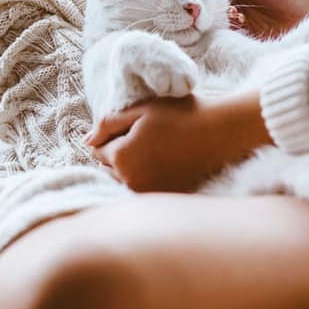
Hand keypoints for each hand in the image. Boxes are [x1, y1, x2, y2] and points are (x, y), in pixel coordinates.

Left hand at [84, 91, 272, 191]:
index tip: (135, 126)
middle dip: (119, 154)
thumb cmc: (182, 115)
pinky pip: (144, 189)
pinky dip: (149, 178)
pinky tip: (167, 163)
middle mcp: (131, 182)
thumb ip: (108, 123)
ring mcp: (149, 194)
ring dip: (132, 168)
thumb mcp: (141, 109)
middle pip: (110, 169)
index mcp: (121, 157)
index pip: (98, 151)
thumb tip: (86, 141)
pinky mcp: (165, 198)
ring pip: (125, 181)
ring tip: (157, 150)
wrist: (222, 133)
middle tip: (147, 137)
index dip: (112, 135)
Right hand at [209, 0, 308, 38]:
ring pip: (211, 24)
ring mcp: (232, 23)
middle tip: (196, 9)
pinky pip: (223, 37)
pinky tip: (230, 26)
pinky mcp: (240, 38)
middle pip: (204, 8)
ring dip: (213, 21)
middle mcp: (227, 5)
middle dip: (200, 9)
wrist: (303, 12)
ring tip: (219, 16)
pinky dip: (223, 33)